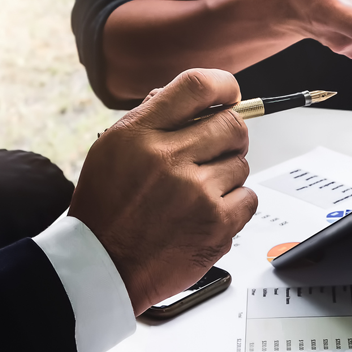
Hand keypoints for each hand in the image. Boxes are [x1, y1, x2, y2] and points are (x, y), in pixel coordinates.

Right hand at [69, 69, 257, 314]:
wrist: (102, 265)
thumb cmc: (107, 209)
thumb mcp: (112, 149)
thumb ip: (153, 120)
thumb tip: (196, 100)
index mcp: (140, 134)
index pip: (196, 86)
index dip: (223, 86)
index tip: (230, 94)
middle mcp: (168, 158)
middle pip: (232, 125)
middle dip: (230, 136)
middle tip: (215, 152)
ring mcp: (196, 192)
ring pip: (241, 164)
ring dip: (226, 176)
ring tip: (196, 194)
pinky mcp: (216, 224)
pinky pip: (248, 197)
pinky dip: (234, 205)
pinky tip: (206, 213)